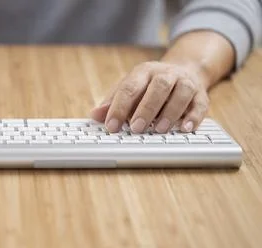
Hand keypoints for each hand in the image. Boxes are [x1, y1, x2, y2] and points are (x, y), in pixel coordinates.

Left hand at [90, 61, 209, 133]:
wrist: (185, 70)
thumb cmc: (149, 86)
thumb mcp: (129, 89)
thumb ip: (112, 102)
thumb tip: (95, 115)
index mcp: (144, 72)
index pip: (130, 88)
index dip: (119, 108)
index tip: (112, 125)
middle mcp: (166, 74)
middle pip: (158, 87)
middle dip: (146, 108)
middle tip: (136, 128)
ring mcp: (185, 83)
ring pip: (181, 93)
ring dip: (170, 113)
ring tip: (159, 130)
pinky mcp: (201, 95)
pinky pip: (200, 104)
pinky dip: (193, 117)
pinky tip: (185, 129)